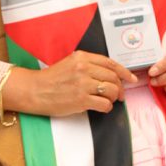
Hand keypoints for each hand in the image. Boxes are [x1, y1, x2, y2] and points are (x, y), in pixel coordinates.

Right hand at [4, 51, 135, 116]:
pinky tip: (101, 107)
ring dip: (114, 98)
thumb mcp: (70, 63)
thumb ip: (89, 65)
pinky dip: (107, 107)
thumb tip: (111, 74)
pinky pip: (104, 104)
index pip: (110, 63)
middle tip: (119, 95)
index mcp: (82, 57)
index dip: (124, 72)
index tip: (131, 78)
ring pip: (112, 90)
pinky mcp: (81, 100)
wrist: (34, 90)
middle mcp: (84, 68)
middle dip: (120, 88)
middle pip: (113, 77)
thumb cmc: (52, 79)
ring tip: (108, 101)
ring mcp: (83, 84)